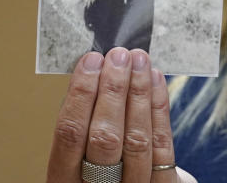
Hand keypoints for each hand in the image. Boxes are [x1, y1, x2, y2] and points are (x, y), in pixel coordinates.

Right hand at [46, 48, 197, 182]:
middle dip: (113, 90)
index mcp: (64, 181)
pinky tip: (155, 80)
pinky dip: (158, 107)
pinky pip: (162, 144)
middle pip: (105, 137)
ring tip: (139, 60)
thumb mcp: (77, 157)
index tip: (90, 61)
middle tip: (118, 56)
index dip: (81, 94)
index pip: (69, 135)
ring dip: (138, 92)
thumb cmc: (97, 172)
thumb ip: (83, 125)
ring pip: (137, 139)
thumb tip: (94, 72)